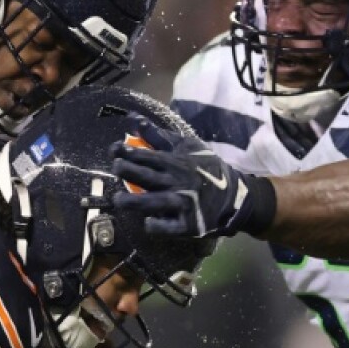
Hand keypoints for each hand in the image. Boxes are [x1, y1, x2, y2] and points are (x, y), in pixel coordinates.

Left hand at [109, 115, 275, 237]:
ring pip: (152, 203)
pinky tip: (148, 222)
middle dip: (127, 171)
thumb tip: (133, 119)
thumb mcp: (185, 147)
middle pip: (146, 176)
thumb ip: (157, 136)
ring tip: (118, 200)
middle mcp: (177, 182)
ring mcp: (183, 204)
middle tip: (116, 169)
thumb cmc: (205, 168)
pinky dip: (156, 225)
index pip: (146, 155)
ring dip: (132, 202)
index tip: (114, 150)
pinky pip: (168, 227)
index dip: (126, 152)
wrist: (233, 195)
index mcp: (176, 162)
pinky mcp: (188, 224)